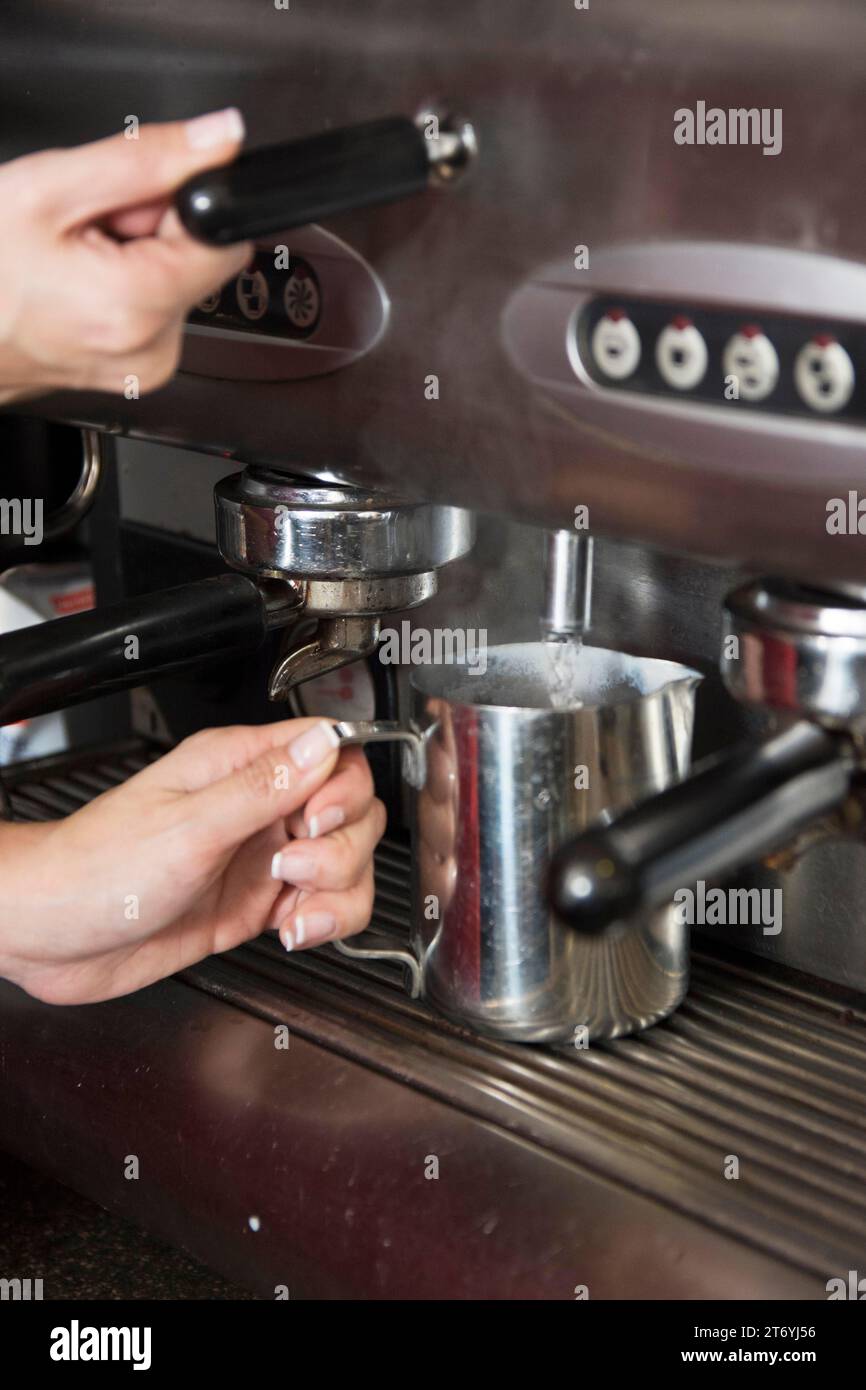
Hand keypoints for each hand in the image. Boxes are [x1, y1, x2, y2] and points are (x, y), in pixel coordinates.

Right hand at [0, 109, 252, 403]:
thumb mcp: (48, 191)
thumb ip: (144, 162)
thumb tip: (217, 139)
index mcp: (138, 306)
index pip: (222, 239)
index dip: (180, 204)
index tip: (130, 201)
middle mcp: (153, 348)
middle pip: (197, 260)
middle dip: (149, 229)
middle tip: (85, 229)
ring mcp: (145, 366)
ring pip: (174, 283)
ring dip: (133, 257)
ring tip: (72, 259)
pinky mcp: (136, 371)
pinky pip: (153, 311)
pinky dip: (124, 286)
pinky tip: (77, 284)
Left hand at [0, 718, 385, 1004]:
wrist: (53, 934)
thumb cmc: (97, 867)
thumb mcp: (188, 826)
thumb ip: (263, 787)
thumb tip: (323, 743)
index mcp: (237, 767)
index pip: (330, 752)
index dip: (343, 787)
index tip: (319, 820)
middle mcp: (256, 807)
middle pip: (351, 811)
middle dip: (341, 848)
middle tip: (291, 868)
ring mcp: (260, 856)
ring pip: (345, 861)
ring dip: (337, 891)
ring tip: (294, 909)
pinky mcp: (258, 903)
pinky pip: (322, 903)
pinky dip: (324, 921)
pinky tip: (293, 930)